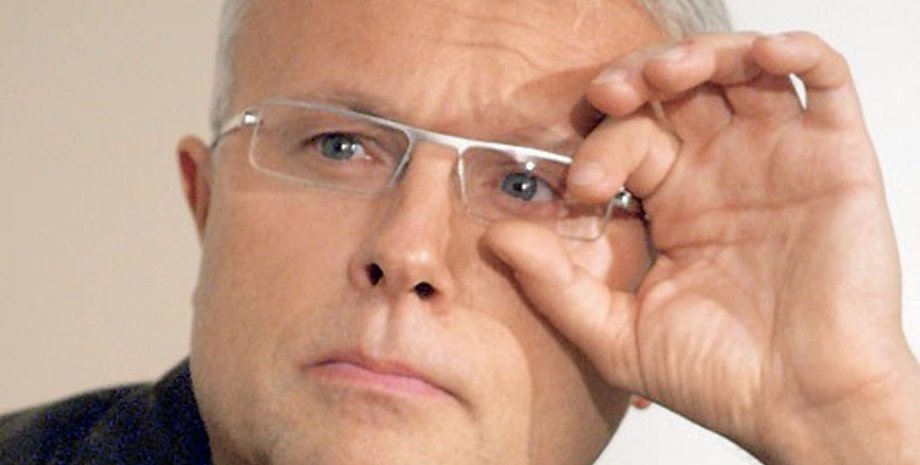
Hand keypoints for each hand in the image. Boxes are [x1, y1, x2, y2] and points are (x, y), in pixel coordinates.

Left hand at [486, 32, 919, 462]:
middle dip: (638, 77)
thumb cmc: (720, 377)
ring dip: (701, 54)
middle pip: (678, 90)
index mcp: (672, 202)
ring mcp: (778, 159)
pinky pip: (823, 81)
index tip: (585, 186)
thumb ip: (555, 285)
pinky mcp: (836, 158)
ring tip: (667, 73)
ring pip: (741, 70)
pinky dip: (795, 53)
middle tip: (611, 94)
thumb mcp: (618, 334)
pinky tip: (762, 55)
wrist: (803, 408)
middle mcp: (721, 171)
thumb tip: (496, 236)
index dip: (601, 146)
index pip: (630, 139)